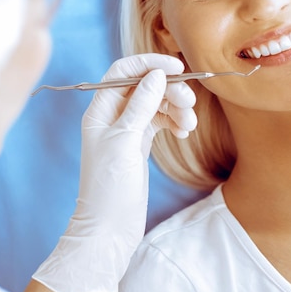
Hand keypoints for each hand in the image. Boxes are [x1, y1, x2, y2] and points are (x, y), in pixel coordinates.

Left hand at [32, 54, 196, 291]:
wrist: (109, 228)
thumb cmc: (109, 187)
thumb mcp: (125, 141)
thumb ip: (140, 105)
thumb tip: (156, 74)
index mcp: (100, 110)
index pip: (123, 71)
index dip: (149, 63)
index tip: (177, 67)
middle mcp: (113, 115)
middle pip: (145, 86)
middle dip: (169, 90)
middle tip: (189, 103)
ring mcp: (127, 129)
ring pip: (156, 103)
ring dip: (176, 108)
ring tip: (190, 124)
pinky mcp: (140, 143)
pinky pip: (160, 121)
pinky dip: (174, 122)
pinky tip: (183, 132)